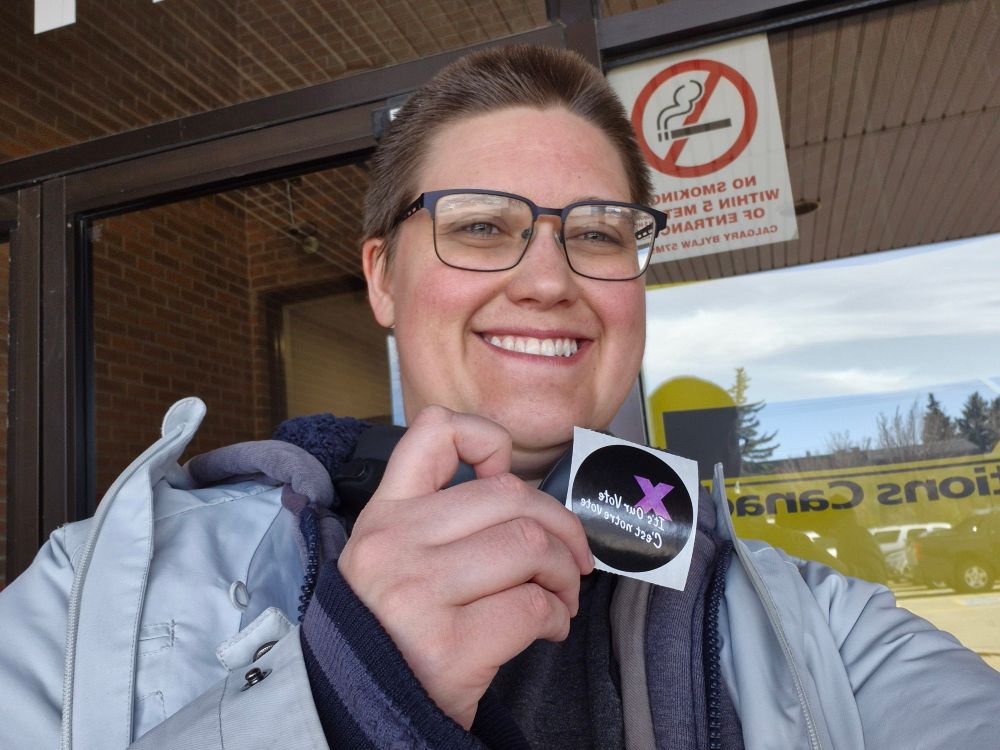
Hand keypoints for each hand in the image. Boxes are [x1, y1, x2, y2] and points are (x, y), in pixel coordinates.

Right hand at [337, 405, 593, 729]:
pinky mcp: (448, 645)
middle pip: (510, 495)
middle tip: (571, 559)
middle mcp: (394, 544)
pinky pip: (533, 606)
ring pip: (530, 545)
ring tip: (560, 596)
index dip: (486, 438)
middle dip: (561, 525)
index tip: (507, 474)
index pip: (433, 433)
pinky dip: (556, 616)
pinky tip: (546, 628)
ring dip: (564, 573)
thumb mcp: (393, 559)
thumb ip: (440, 520)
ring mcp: (418, 592)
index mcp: (383, 516)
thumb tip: (528, 501)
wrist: (360, 714)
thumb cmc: (394, 631)